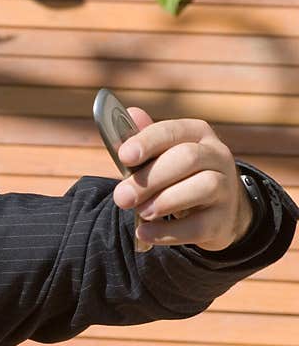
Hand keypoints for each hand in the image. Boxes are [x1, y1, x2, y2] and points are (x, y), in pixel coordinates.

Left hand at [112, 108, 254, 251]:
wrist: (212, 212)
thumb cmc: (174, 177)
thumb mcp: (158, 155)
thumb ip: (142, 140)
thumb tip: (130, 113)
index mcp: (197, 134)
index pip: (173, 131)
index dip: (148, 142)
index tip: (124, 156)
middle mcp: (217, 156)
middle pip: (187, 158)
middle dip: (150, 178)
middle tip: (121, 197)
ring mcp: (225, 188)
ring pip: (201, 187)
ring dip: (164, 201)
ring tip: (140, 212)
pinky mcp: (222, 220)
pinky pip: (198, 226)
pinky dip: (167, 231)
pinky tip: (144, 232)